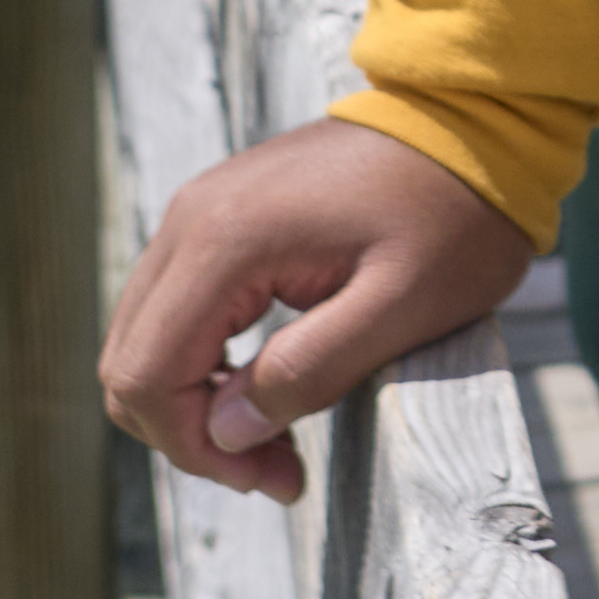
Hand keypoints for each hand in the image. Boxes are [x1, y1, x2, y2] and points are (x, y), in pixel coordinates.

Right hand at [100, 115, 537, 501]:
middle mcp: (189, 220)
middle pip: (128, 363)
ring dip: (195, 405)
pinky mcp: (218, 215)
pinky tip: (264, 386)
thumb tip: (226, 433)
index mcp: (224, 242)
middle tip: (278, 472)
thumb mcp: (401, 307)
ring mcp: (198, 211)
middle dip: (191, 435)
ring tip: (278, 441)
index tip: (275, 480)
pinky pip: (175, 309)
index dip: (194, 448)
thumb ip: (308, 371)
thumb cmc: (451, 213)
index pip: (145, 377)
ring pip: (145, 340)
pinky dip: (202, 364)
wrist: (471, 118)